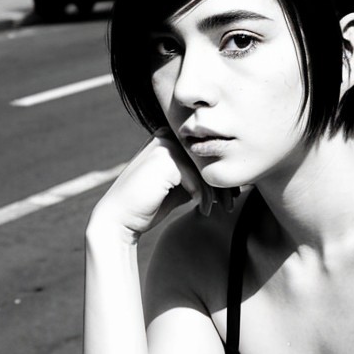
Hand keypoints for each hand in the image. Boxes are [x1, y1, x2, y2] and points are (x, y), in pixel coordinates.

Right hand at [90, 131, 238, 241]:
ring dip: (217, 191)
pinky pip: (195, 176)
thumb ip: (196, 176)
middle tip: (232, 203)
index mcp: (169, 137)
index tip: (232, 195)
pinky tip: (203, 210)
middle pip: (207, 156)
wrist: (121, 218)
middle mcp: (166, 135)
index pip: (204, 152)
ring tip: (223, 209)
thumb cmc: (150, 204)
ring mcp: (163, 144)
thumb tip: (225, 176)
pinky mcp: (163, 159)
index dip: (220, 173)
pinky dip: (203, 195)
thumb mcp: (179, 187)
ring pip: (204, 167)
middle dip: (223, 182)